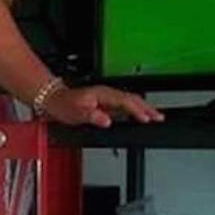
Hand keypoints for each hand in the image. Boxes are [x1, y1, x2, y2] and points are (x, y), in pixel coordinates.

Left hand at [45, 84, 163, 128]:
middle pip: (132, 99)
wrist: (54, 100)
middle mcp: (107, 94)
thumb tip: (106, 120)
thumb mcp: (76, 112)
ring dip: (144, 108)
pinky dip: (135, 110)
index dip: (137, 110)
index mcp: (103, 94)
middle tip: (160, 117)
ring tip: (156, 116)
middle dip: (147, 108)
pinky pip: (125, 105)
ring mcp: (107, 98)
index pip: (125, 101)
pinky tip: (140, 116)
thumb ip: (92, 116)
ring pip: (131, 101)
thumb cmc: (64, 105)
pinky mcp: (106, 103)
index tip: (146, 118)